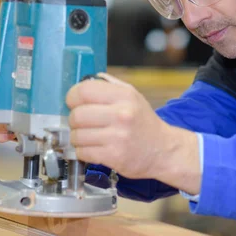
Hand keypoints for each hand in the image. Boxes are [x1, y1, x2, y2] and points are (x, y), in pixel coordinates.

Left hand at [67, 73, 200, 193]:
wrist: (163, 150)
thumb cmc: (144, 122)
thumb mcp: (133, 96)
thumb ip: (110, 85)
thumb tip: (85, 80)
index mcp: (125, 96)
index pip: (84, 91)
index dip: (72, 97)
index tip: (73, 102)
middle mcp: (122, 114)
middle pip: (77, 115)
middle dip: (73, 120)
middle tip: (81, 123)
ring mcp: (118, 137)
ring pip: (77, 136)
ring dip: (77, 138)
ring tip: (88, 137)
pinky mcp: (114, 156)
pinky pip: (83, 152)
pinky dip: (83, 151)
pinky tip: (93, 148)